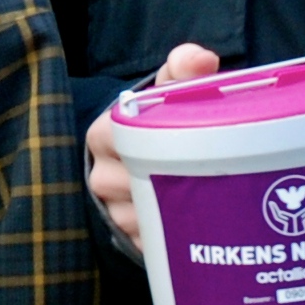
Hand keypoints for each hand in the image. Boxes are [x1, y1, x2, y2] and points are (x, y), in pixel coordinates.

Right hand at [83, 43, 221, 250]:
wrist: (160, 147)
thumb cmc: (164, 114)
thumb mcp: (171, 85)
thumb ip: (183, 68)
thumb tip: (202, 60)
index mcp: (104, 133)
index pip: (115, 142)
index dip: (150, 145)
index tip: (186, 147)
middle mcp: (100, 173)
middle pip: (123, 188)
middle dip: (161, 185)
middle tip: (204, 179)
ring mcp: (111, 208)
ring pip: (132, 219)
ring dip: (165, 216)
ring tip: (201, 204)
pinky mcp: (127, 236)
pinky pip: (143, 244)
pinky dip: (168, 240)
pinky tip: (191, 232)